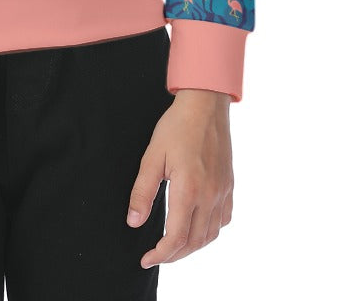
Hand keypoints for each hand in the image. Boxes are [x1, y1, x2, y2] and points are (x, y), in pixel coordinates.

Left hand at [126, 88, 233, 267]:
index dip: (160, 254)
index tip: (146, 258)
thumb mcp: (152, 156)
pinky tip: (197, 228)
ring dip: (192, 246)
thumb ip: (142, 192)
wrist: (205, 105)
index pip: (176, 238)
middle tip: (156, 255)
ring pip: (211, 235)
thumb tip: (134, 223)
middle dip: (174, 255)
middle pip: (194, 242)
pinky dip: (210, 232)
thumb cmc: (177, 127)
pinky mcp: (229, 185)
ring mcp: (223, 191)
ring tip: (174, 246)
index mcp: (189, 190)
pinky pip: (223, 220)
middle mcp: (210, 195)